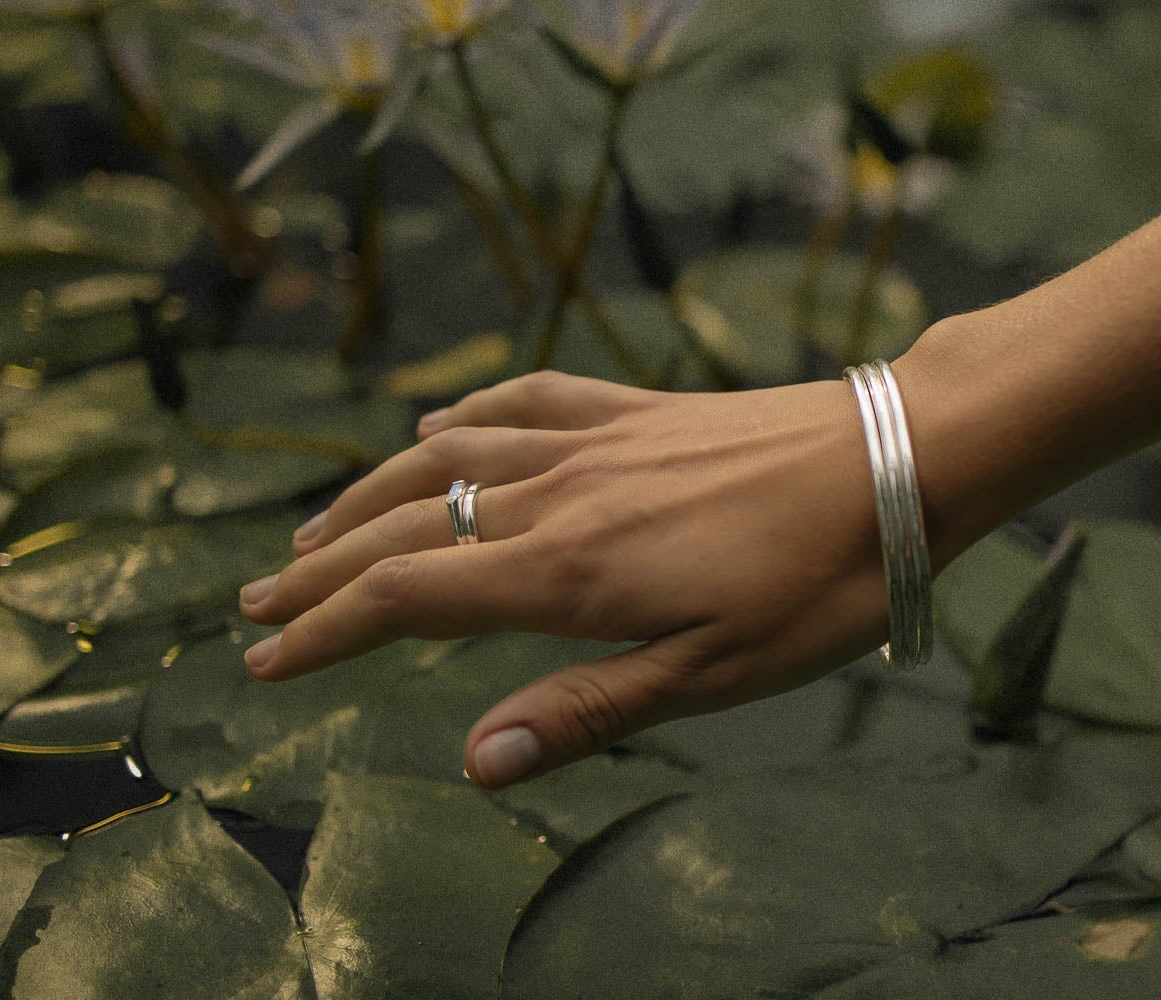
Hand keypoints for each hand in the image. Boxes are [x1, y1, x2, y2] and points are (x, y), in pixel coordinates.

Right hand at [235, 369, 893, 788]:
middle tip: (256, 607)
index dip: (327, 635)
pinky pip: (528, 398)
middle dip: (322, 573)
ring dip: (371, 496)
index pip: (409, 600)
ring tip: (317, 532)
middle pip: (408, 527)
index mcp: (568, 570)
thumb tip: (471, 763)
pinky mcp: (642, 407)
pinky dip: (467, 414)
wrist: (904, 458)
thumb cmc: (821, 584)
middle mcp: (561, 494)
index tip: (263, 664)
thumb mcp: (712, 676)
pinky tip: (440, 423)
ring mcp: (599, 439)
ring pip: (450, 457)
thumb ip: (584, 712)